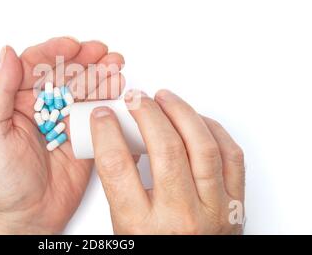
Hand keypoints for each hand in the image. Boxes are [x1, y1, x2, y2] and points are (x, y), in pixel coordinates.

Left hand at [0, 37, 124, 233]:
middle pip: (65, 74)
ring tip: (115, 67)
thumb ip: (0, 92)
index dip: (55, 52)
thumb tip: (6, 54)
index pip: (36, 67)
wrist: (24, 219)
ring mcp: (63, 122)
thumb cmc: (0, 181)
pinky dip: (108, 100)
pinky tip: (117, 90)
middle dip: (84, 60)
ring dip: (100, 76)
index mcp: (16, 103)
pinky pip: (96, 114)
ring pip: (83, 91)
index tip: (72, 45)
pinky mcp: (82, 138)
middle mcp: (41, 109)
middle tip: (102, 53)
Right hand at [90, 90, 244, 233]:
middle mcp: (180, 218)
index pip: (117, 167)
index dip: (106, 131)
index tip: (103, 115)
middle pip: (165, 148)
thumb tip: (121, 136)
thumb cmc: (156, 249)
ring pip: (203, 146)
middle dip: (147, 112)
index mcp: (142, 227)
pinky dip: (213, 130)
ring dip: (181, 112)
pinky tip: (196, 120)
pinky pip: (231, 156)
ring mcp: (213, 210)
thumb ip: (120, 184)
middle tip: (136, 99)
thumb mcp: (125, 225)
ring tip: (165, 99)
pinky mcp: (235, 205)